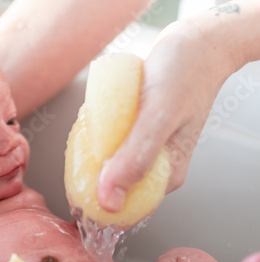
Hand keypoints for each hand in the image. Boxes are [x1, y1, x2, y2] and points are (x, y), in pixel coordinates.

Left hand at [96, 20, 233, 211]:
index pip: (122, 207)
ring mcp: (146, 151)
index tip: (76, 177)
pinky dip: (98, 133)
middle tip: (90, 136)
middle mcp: (155, 168)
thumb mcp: (157, 118)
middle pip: (110, 185)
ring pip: (107, 163)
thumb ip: (134, 160)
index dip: (93, 200)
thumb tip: (109, 202)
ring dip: (91, 148)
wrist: (196, 43)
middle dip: (89, 169)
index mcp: (165, 177)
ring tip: (97, 120)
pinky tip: (99, 115)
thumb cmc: (183, 75)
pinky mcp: (138, 134)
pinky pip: (109, 143)